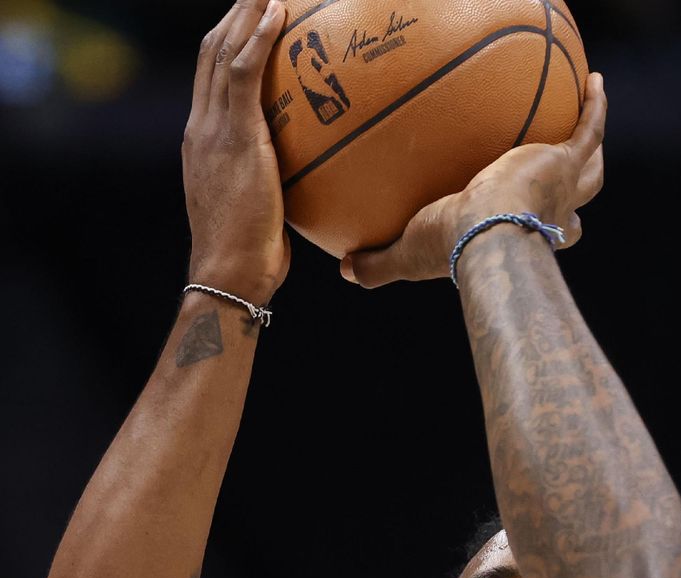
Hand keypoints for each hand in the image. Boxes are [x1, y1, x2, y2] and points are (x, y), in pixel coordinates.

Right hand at [182, 0, 288, 303]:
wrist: (229, 270)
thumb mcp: (256, 207)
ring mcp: (212, 129)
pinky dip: (258, 38)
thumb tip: (302, 181)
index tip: (249, 23)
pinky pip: (242, 73)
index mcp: (203, 142)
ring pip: (222, 52)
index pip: (211, 80)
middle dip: (235, 17)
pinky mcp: (232, 135)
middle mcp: (201, 127)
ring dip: (246, 14)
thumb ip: (269, 183)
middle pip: (211, 54)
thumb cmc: (248, 250)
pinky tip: (277, 13)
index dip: (228, 44)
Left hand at [341, 72, 606, 288]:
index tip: (533, 215)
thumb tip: (345, 271)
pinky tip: (594, 81)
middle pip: (574, 204)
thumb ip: (379, 263)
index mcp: (519, 234)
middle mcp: (547, 214)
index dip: (544, 227)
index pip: (540, 233)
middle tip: (568, 175)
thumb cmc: (449, 248)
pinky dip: (594, 107)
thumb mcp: (407, 255)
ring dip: (591, 152)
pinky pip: (587, 128)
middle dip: (574, 194)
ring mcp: (559, 186)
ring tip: (587, 123)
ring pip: (590, 170)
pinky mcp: (563, 160)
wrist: (482, 233)